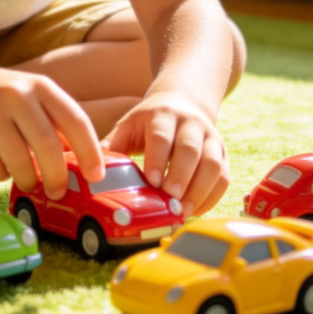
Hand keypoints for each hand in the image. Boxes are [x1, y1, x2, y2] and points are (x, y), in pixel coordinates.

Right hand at [0, 66, 104, 199]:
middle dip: (57, 177)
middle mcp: (16, 94)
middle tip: (58, 192)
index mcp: (40, 86)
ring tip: (28, 181)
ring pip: (20, 163)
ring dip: (28, 180)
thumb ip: (54, 122)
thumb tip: (83, 162)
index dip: (90, 152)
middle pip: (48, 147)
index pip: (76, 121)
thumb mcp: (29, 95)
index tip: (96, 177)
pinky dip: (1, 175)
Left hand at [103, 91, 227, 216]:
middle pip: (190, 149)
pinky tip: (196, 210)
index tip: (152, 181)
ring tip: (183, 211)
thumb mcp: (129, 124)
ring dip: (199, 190)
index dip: (158, 159)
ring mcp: (210, 137)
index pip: (161, 136)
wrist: (183, 101)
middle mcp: (190, 123)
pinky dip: (212, 196)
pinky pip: (224, 176)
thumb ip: (112, 145)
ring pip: (212, 164)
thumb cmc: (150, 120)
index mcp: (162, 115)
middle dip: (181, 176)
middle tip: (170, 200)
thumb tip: (88, 167)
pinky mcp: (222, 153)